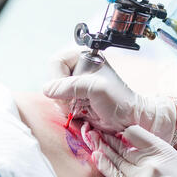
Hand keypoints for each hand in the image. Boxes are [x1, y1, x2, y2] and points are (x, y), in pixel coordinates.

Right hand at [43, 50, 176, 141]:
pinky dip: (66, 110)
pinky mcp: (76, 99)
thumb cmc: (119, 100)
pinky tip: (80, 112)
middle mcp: (79, 69)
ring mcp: (77, 85)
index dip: (58, 77)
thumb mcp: (97, 88)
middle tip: (76, 102)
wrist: (129, 118)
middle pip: (53, 79)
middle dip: (61, 94)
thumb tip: (47, 90)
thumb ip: (72, 86)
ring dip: (64, 104)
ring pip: (54, 93)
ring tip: (81, 107)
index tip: (69, 90)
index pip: (57, 62)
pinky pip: (60, 104)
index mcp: (86, 58)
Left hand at [85, 124, 176, 176]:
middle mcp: (150, 163)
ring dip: (104, 148)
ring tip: (93, 138)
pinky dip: (105, 166)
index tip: (120, 129)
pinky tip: (96, 156)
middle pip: (124, 147)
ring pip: (117, 160)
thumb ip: (161, 153)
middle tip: (99, 131)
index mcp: (164, 151)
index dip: (126, 130)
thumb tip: (145, 148)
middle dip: (111, 139)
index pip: (137, 134)